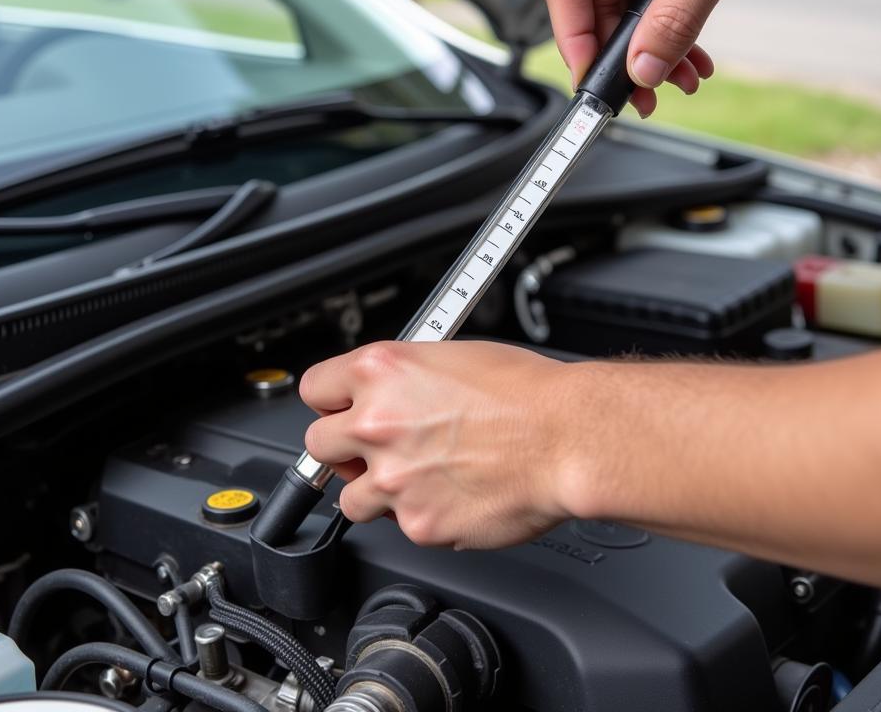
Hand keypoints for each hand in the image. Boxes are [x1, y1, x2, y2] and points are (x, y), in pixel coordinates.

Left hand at [299, 340, 579, 548]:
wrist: (565, 438)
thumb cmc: (525, 392)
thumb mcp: (450, 356)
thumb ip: (401, 379)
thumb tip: (384, 393)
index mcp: (380, 371)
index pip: (315, 389)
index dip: (332, 401)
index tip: (342, 410)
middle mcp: (375, 423)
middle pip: (319, 445)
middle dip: (345, 449)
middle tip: (378, 448)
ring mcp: (392, 478)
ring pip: (350, 497)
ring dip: (377, 490)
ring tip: (419, 477)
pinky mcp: (417, 523)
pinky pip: (399, 525)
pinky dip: (421, 514)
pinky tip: (452, 493)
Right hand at [541, 0, 808, 116]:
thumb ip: (673, 21)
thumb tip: (642, 69)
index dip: (576, 38)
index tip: (592, 79)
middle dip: (622, 49)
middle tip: (642, 90)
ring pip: (620, 2)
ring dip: (649, 43)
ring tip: (677, 76)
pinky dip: (664, 24)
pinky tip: (685, 51)